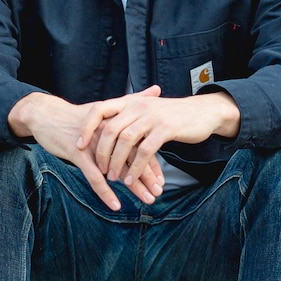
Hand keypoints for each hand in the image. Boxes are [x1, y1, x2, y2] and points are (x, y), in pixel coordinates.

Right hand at [8, 90, 165, 210]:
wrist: (46, 115)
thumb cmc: (77, 116)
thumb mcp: (105, 109)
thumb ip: (132, 100)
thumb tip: (157, 89)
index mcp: (118, 123)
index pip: (141, 145)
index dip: (152, 164)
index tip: (162, 181)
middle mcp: (109, 133)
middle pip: (134, 157)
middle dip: (148, 177)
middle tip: (159, 193)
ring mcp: (94, 144)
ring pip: (118, 168)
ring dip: (135, 186)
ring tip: (148, 200)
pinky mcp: (78, 153)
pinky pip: (94, 176)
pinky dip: (106, 191)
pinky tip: (116, 204)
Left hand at [77, 86, 240, 187]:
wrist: (202, 113)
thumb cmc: (172, 116)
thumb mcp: (146, 111)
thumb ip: (127, 118)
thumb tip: (105, 131)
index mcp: (130, 101)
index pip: (99, 109)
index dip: (86, 127)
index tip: (78, 145)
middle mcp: (139, 105)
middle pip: (110, 128)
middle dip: (101, 152)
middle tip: (99, 169)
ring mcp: (152, 116)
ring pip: (125, 140)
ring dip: (116, 162)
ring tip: (114, 178)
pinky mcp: (166, 129)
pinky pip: (145, 151)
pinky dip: (135, 168)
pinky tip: (132, 180)